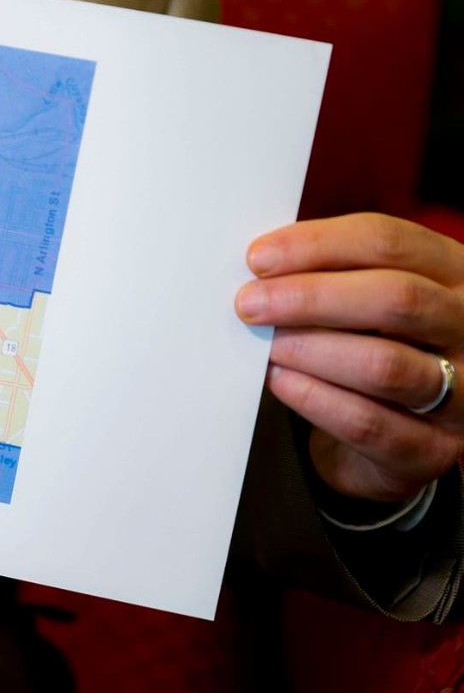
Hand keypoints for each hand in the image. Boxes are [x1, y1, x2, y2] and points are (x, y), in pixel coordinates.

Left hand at [237, 213, 463, 502]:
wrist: (396, 434)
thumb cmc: (374, 346)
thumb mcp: (367, 300)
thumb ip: (330, 275)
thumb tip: (262, 268)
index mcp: (455, 274)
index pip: (391, 243)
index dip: (319, 245)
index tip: (258, 259)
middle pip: (396, 298)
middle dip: (310, 297)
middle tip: (250, 304)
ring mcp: (462, 392)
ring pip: (385, 365)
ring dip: (311, 351)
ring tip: (267, 346)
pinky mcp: (433, 449)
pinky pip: (369, 423)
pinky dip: (316, 399)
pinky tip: (281, 381)